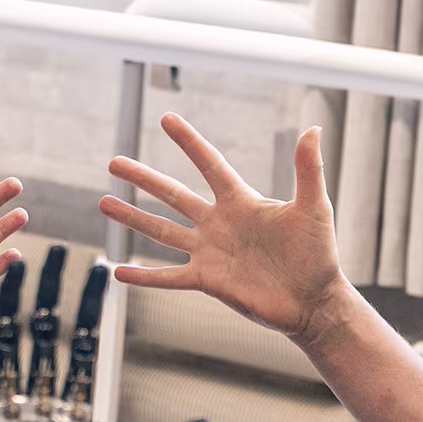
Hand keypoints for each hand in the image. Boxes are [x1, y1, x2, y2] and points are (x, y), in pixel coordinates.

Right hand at [101, 113, 349, 343]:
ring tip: (104, 202)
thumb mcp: (313, 208)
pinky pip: (168, 277)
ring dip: (132, 218)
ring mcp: (210, 252)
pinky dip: (143, 276)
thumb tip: (313, 129)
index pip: (209, 164)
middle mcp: (219, 223)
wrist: (314, 302)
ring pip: (162, 231)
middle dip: (143, 178)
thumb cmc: (318, 254)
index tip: (166, 119)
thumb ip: (308, 170)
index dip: (188, 142)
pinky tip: (119, 272)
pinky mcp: (208, 281)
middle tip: (114, 162)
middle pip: (173, 194)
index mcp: (241, 202)